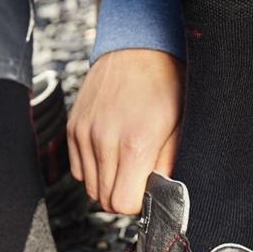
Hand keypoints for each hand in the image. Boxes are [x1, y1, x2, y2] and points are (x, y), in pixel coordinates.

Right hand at [67, 49, 183, 213]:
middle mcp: (104, 140)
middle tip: (138, 176)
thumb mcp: (179, 127)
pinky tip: (109, 153)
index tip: (146, 190)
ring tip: (125, 161)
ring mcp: (85, 134)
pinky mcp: (73, 128)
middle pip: (105, 199)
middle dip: (123, 194)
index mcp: (136, 144)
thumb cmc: (165, 85)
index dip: (137, 203)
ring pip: (89, 187)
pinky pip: (78, 169)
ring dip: (107, 182)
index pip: (123, 203)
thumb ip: (167, 166)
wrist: (138, 48)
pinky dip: (93, 168)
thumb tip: (159, 195)